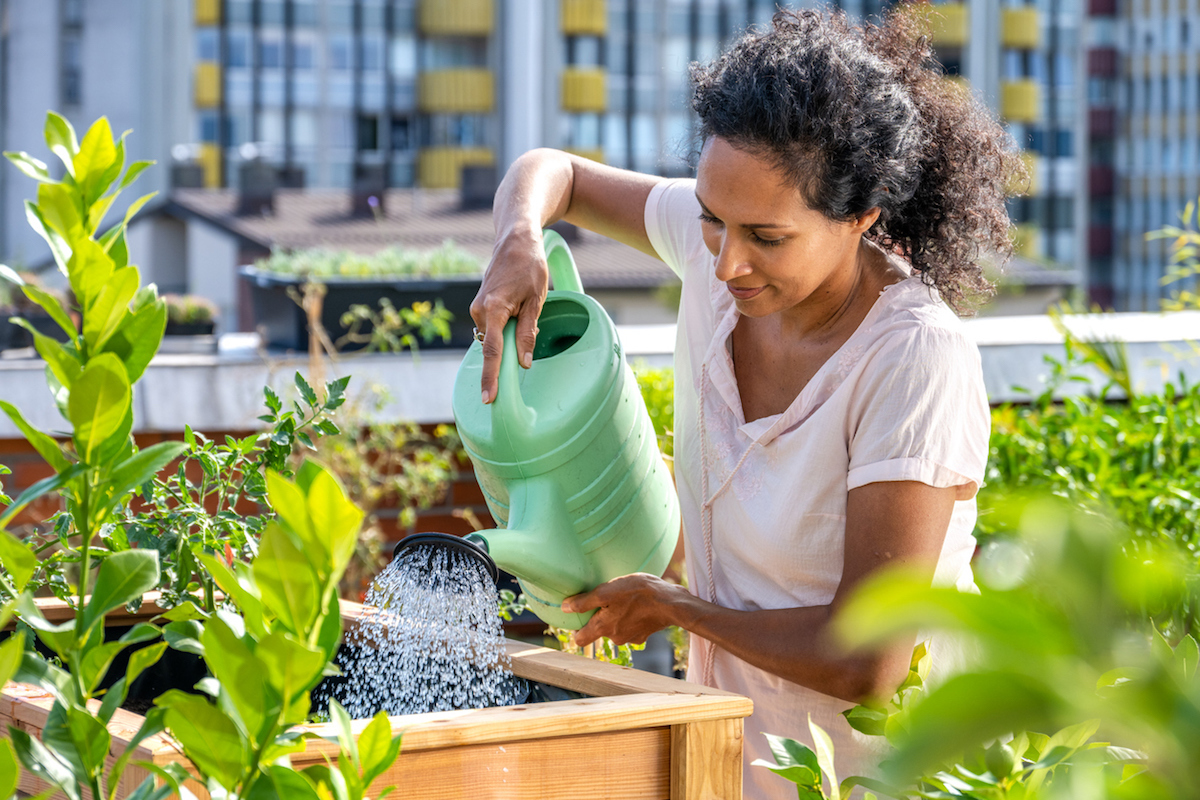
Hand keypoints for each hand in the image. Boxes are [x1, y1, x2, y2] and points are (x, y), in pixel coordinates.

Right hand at [470, 230, 548, 403]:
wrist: (514, 240)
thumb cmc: (529, 266)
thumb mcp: (537, 300)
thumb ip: (528, 333)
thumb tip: (524, 363)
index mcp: (494, 309)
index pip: (492, 352)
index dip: (491, 377)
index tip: (489, 398)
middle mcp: (479, 311)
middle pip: (494, 347)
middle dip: (510, 350)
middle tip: (529, 321)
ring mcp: (477, 309)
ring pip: (494, 338)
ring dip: (509, 336)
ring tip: (525, 306)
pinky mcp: (480, 307)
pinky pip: (493, 329)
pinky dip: (505, 329)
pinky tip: (517, 310)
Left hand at [562, 573, 689, 647]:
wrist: (670, 603)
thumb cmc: (638, 593)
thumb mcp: (607, 591)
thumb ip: (584, 602)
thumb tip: (564, 608)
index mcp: (603, 628)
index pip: (580, 640)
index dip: (576, 629)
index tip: (578, 616)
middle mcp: (615, 637)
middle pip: (599, 631)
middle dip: (600, 618)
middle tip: (606, 600)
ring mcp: (631, 638)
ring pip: (616, 628)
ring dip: (617, 615)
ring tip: (624, 598)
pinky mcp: (644, 634)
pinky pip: (631, 626)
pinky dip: (631, 617)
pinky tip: (637, 604)